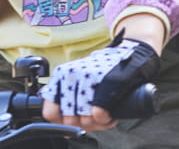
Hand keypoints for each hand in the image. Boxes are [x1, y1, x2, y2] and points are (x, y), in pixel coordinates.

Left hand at [39, 36, 159, 131]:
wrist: (128, 54)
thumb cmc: (102, 70)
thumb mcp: (77, 79)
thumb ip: (65, 96)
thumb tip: (58, 120)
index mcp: (61, 76)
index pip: (51, 112)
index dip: (62, 123)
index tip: (74, 123)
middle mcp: (71, 76)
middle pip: (70, 120)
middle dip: (83, 125)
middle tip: (94, 121)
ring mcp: (89, 78)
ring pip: (85, 120)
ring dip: (97, 124)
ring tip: (104, 117)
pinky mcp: (106, 83)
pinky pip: (99, 114)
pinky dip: (106, 120)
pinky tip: (110, 116)